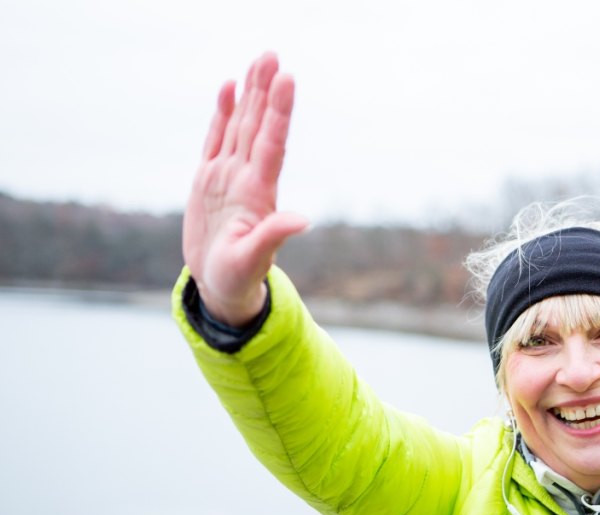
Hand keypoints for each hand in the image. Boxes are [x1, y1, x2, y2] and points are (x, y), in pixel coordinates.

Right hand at [183, 52, 308, 325]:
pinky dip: (223, 113)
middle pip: (257, 126)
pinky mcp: (209, 179)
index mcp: (259, 194)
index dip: (278, 113)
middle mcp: (247, 178)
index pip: (271, 144)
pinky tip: (229, 87)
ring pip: (240, 126)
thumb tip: (302, 220)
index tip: (288, 80)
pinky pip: (216, 138)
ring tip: (260, 61)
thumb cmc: (238, 278)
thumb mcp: (253, 260)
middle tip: (272, 55)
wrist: (221, 286)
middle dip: (265, 91)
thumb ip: (273, 237)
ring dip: (250, 94)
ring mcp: (228, 176)